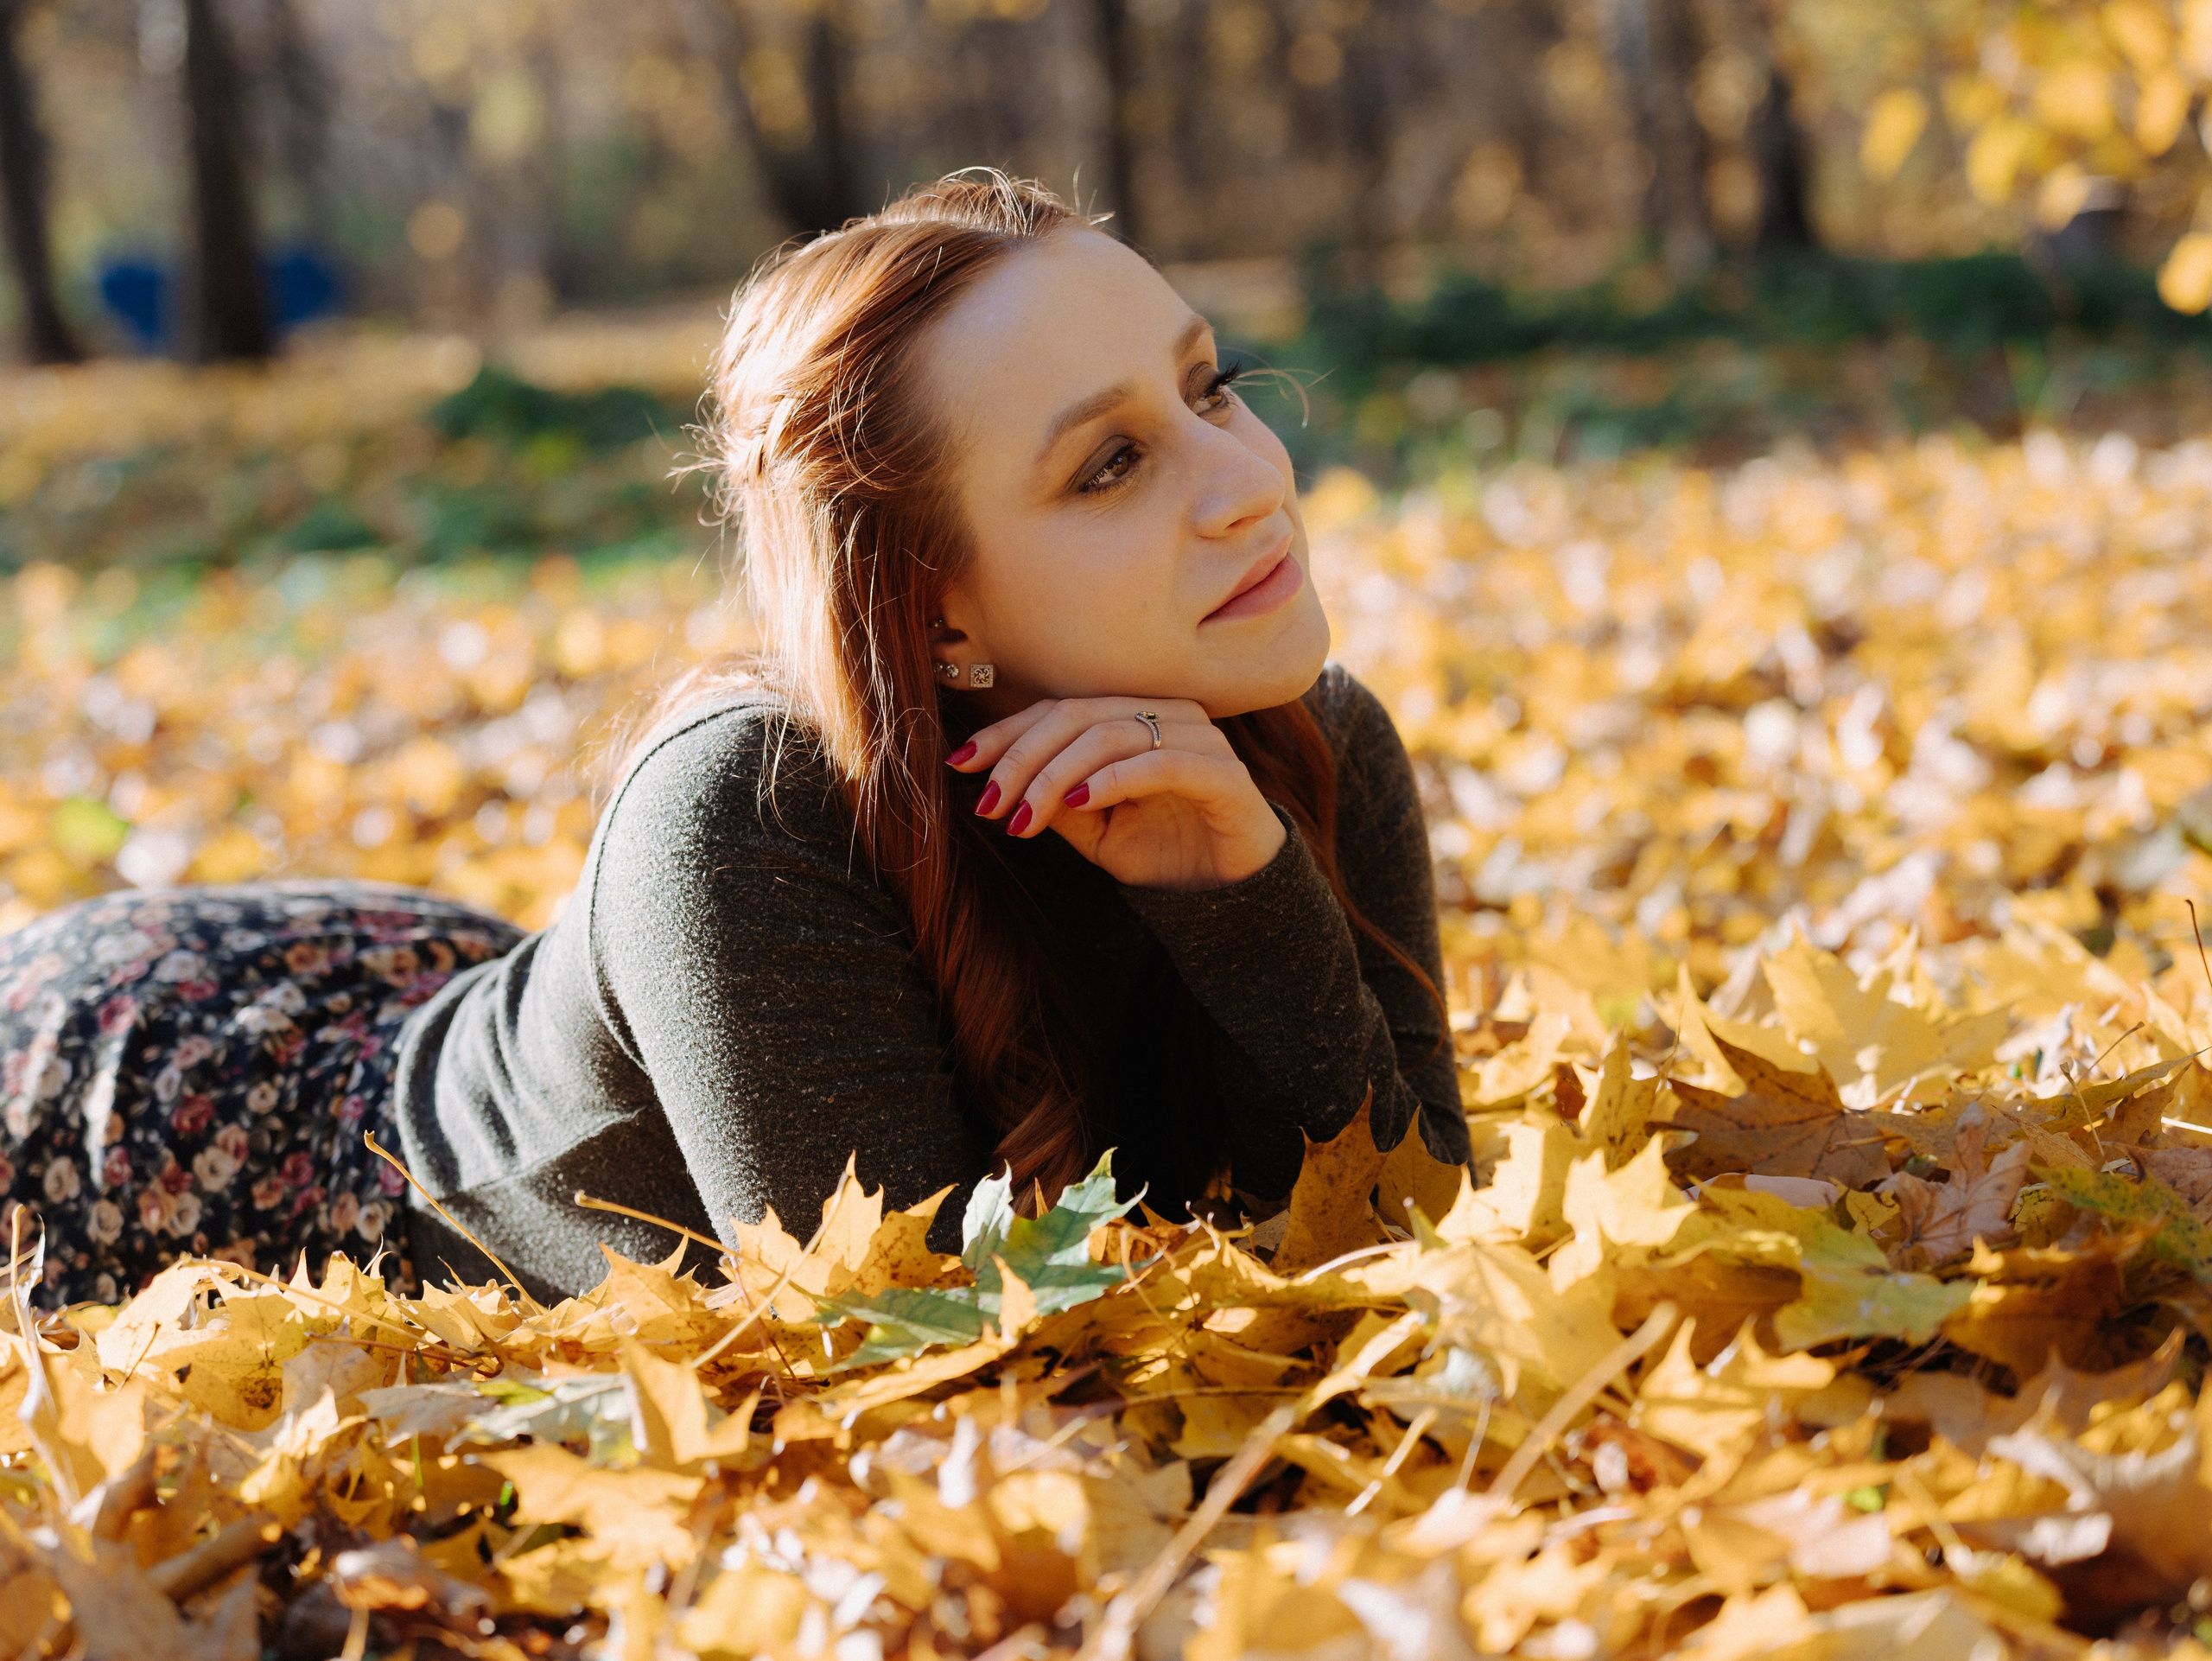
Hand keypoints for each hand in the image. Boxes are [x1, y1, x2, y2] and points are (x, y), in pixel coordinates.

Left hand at [950, 697, 1286, 891]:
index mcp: (1135, 718)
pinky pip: (1161, 762)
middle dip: (1022, 758)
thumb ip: (1056, 801)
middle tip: (988, 802)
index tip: (961, 764)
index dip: (1006, 733)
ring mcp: (1200, 740)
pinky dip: (1113, 779)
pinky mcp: (1224, 775)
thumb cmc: (1164, 854)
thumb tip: (995, 784)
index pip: (1059, 710)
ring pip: (1111, 734)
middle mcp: (1168, 716)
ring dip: (1056, 775)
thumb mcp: (1095, 831)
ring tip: (1023, 816)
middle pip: (1077, 716)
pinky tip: (1078, 803)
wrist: (1233, 898)